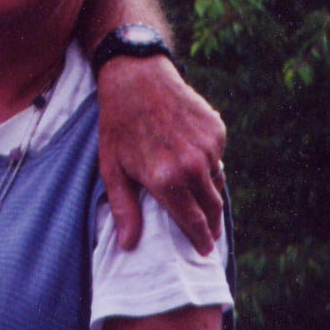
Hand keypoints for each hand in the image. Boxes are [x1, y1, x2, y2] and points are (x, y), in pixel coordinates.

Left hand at [96, 55, 225, 253]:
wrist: (137, 78)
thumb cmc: (118, 124)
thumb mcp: (111, 167)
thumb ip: (124, 207)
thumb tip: (128, 245)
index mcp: (166, 180)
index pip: (193, 222)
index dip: (200, 240)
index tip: (205, 252)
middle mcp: (193, 166)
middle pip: (212, 208)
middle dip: (211, 226)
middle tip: (208, 237)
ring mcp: (209, 147)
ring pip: (217, 182)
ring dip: (209, 193)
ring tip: (199, 201)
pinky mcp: (217, 130)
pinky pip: (218, 158)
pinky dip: (209, 164)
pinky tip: (192, 160)